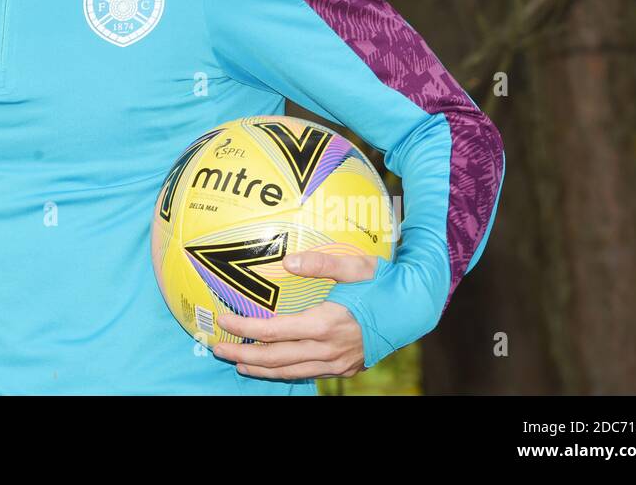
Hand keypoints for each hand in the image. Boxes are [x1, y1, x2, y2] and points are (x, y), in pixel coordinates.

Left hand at [211, 250, 377, 379]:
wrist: (418, 309)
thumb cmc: (385, 282)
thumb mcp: (355, 265)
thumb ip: (320, 263)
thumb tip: (287, 262)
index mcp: (328, 323)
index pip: (275, 331)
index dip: (246, 329)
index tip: (223, 321)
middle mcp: (330, 349)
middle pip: (277, 359)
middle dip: (244, 355)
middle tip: (218, 349)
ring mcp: (339, 362)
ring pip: (291, 372)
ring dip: (262, 369)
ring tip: (238, 362)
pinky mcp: (347, 368)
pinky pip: (309, 373)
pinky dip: (286, 371)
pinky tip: (272, 366)